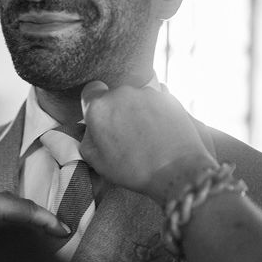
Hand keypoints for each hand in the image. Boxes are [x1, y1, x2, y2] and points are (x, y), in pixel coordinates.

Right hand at [79, 81, 217, 202]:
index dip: (93, 104)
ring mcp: (146, 93)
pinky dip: (154, 112)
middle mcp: (121, 93)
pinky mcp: (167, 97)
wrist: (175, 169)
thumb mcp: (95, 160)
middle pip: (114, 95)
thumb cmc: (133, 168)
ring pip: (135, 98)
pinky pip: (155, 100)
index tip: (101, 118)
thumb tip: (91, 128)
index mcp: (99, 107)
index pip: (90, 91)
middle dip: (116, 110)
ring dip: (136, 111)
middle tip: (124, 133)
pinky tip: (158, 131)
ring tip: (144, 135)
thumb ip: (86, 137)